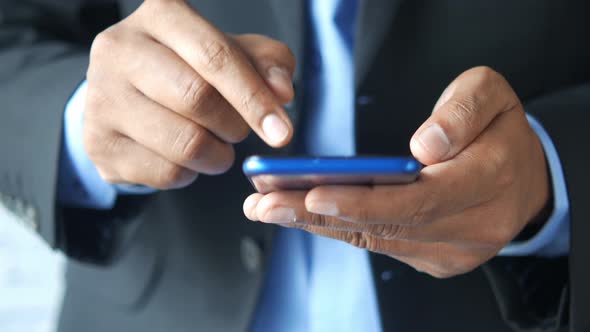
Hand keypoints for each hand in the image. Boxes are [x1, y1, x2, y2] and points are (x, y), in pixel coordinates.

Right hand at [84, 0, 294, 188]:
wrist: (125, 94)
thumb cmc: (186, 68)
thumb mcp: (231, 53)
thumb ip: (266, 63)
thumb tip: (281, 92)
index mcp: (160, 14)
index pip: (215, 56)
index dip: (254, 97)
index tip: (281, 131)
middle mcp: (119, 48)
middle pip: (197, 99)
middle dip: (234, 125)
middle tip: (238, 130)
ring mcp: (101, 97)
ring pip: (183, 143)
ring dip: (216, 155)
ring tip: (215, 144)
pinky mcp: (98, 143)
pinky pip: (165, 173)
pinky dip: (190, 173)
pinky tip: (184, 157)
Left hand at [244, 67, 549, 277]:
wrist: (523, 178)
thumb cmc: (500, 133)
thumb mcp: (491, 96)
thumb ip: (461, 112)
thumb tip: (422, 147)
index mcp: (487, 181)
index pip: (418, 200)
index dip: (363, 201)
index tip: (313, 193)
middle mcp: (470, 227)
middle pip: (385, 226)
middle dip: (319, 216)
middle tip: (266, 204)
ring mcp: (450, 251)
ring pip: (375, 240)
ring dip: (318, 224)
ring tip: (269, 208)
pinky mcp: (433, 258)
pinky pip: (379, 245)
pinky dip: (338, 228)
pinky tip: (302, 215)